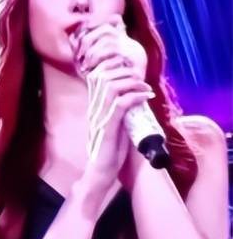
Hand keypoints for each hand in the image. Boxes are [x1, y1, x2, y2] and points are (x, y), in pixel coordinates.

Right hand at [71, 16, 154, 189]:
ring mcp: (100, 117)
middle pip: (103, 76)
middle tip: (141, 79)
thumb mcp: (114, 124)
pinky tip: (146, 98)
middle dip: (125, 72)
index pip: (96, 75)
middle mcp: (93, 108)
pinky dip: (136, 97)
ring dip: (132, 83)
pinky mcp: (108, 127)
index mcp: (93, 106)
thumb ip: (119, 109)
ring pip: (111, 87)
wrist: (100, 172)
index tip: (129, 69)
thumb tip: (135, 94)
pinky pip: (121, 104)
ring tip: (145, 87)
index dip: (112, 66)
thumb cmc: (109, 150)